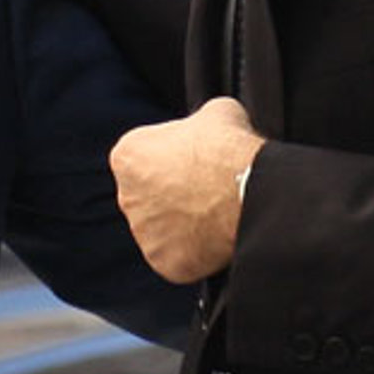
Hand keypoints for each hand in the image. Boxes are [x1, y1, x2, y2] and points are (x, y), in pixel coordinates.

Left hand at [109, 96, 263, 284]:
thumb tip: (208, 128)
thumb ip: (197, 122)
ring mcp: (143, 233)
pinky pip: (178, 256)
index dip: (174, 159)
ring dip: (183, 224)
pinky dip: (195, 251)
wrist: (247, 189)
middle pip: (150, 197)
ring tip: (216, 212)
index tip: (196, 162)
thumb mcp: (214, 112)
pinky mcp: (163, 261)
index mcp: (128, 156)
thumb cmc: (228, 147)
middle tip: (208, 190)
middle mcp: (126, 196)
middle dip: (175, 195)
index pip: (144, 159)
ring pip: (162, 230)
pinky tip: (215, 236)